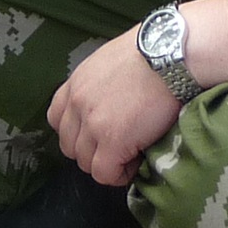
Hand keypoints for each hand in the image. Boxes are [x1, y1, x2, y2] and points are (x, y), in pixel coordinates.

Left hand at [47, 29, 178, 186]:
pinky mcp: (112, 141)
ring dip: (108, 163)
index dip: (78, 132)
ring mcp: (92, 123)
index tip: (99, 134)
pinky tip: (137, 160)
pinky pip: (104, 174)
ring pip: (85, 163)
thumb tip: (108, 105)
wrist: (170, 56)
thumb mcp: (111, 63)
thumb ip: (98, 85)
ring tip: (132, 152)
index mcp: (75, 83)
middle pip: (69, 145)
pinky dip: (120, 174)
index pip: (57, 120)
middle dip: (92, 151)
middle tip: (119, 147)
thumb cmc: (151, 54)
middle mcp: (77, 103)